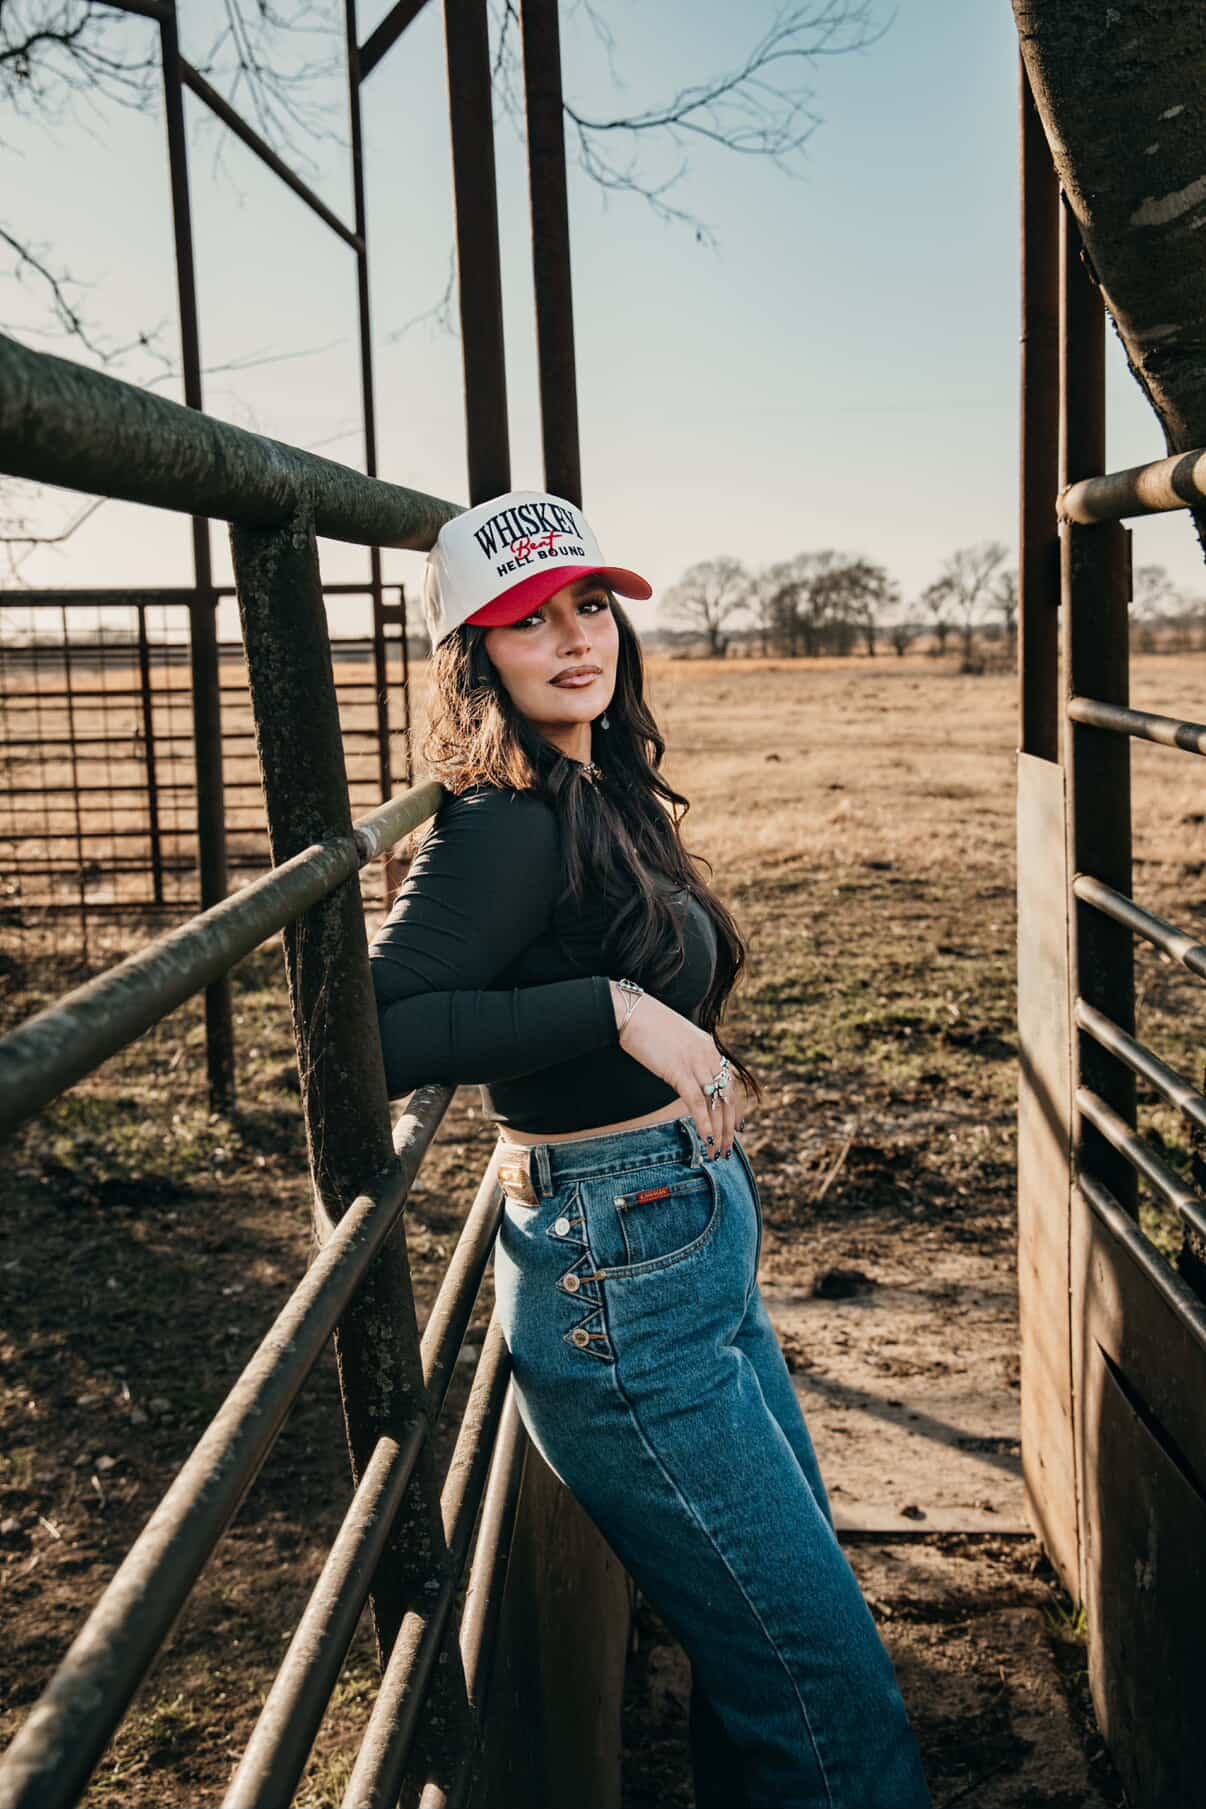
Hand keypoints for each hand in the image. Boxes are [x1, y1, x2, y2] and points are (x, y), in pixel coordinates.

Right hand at [610, 982, 747, 1157]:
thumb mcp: (676, 1040)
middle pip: (727, 1097)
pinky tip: (706, 1139)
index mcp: (709, 1046)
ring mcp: (695, 1062)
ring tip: (718, 1152)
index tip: (737, 1127)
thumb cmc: (647, 1025)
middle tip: (727, 1148)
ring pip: (716, 1104)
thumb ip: (687, 1057)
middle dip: (729, 1127)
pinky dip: (704, 1123)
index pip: (730, 1083)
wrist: (631, 1012)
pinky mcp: (679, 1071)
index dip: (735, 1108)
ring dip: (719, 1132)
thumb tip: (686, 1077)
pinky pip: (697, 1103)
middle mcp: (708, 1055)